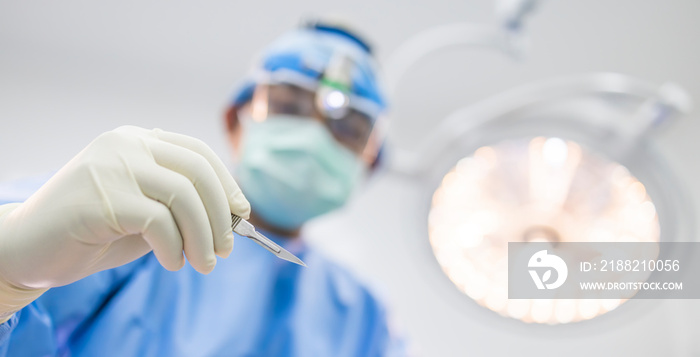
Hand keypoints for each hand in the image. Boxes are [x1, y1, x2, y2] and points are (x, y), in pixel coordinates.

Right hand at [0, 126, 249, 316]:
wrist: (25, 248)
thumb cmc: (92, 232)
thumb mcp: (145, 210)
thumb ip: (181, 206)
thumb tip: (232, 217)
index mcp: (138, 140)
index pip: (197, 152)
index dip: (226, 182)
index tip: (240, 213)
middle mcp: (126, 144)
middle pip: (197, 171)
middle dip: (220, 214)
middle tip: (225, 248)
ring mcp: (112, 166)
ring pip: (183, 196)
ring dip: (203, 236)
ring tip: (204, 263)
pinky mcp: (101, 196)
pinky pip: (158, 222)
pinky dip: (174, 247)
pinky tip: (172, 263)